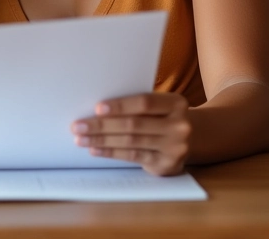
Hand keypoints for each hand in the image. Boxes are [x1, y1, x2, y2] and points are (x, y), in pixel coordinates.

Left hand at [71, 93, 190, 175]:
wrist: (189, 138)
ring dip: (102, 140)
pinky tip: (96, 150)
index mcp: (176, 103)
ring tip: (81, 139)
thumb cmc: (162, 115)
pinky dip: (111, 152)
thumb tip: (97, 108)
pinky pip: (133, 157)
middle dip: (102, 125)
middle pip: (134, 124)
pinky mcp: (166, 165)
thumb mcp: (158, 105)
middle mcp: (179, 126)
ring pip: (131, 142)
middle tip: (78, 126)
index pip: (144, 102)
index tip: (97, 108)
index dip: (120, 105)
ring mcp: (175, 147)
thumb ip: (136, 104)